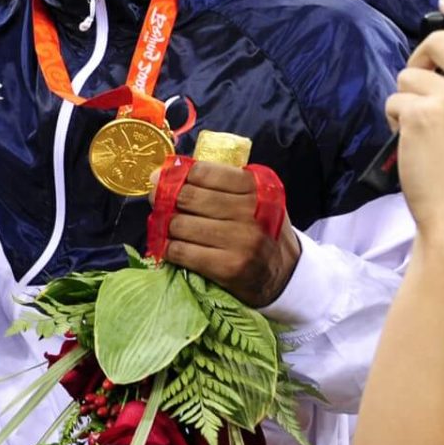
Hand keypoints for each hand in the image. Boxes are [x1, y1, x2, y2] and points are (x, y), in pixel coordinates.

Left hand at [160, 160, 302, 306]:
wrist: (286, 273)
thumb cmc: (260, 229)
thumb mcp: (253, 198)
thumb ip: (218, 183)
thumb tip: (162, 174)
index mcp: (256, 188)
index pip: (205, 172)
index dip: (177, 174)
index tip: (163, 178)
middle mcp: (250, 212)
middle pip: (188, 197)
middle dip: (165, 198)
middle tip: (157, 201)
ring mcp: (240, 241)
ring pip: (180, 224)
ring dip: (166, 226)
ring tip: (168, 227)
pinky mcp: (228, 267)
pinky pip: (181, 251)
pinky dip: (168, 248)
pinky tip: (169, 247)